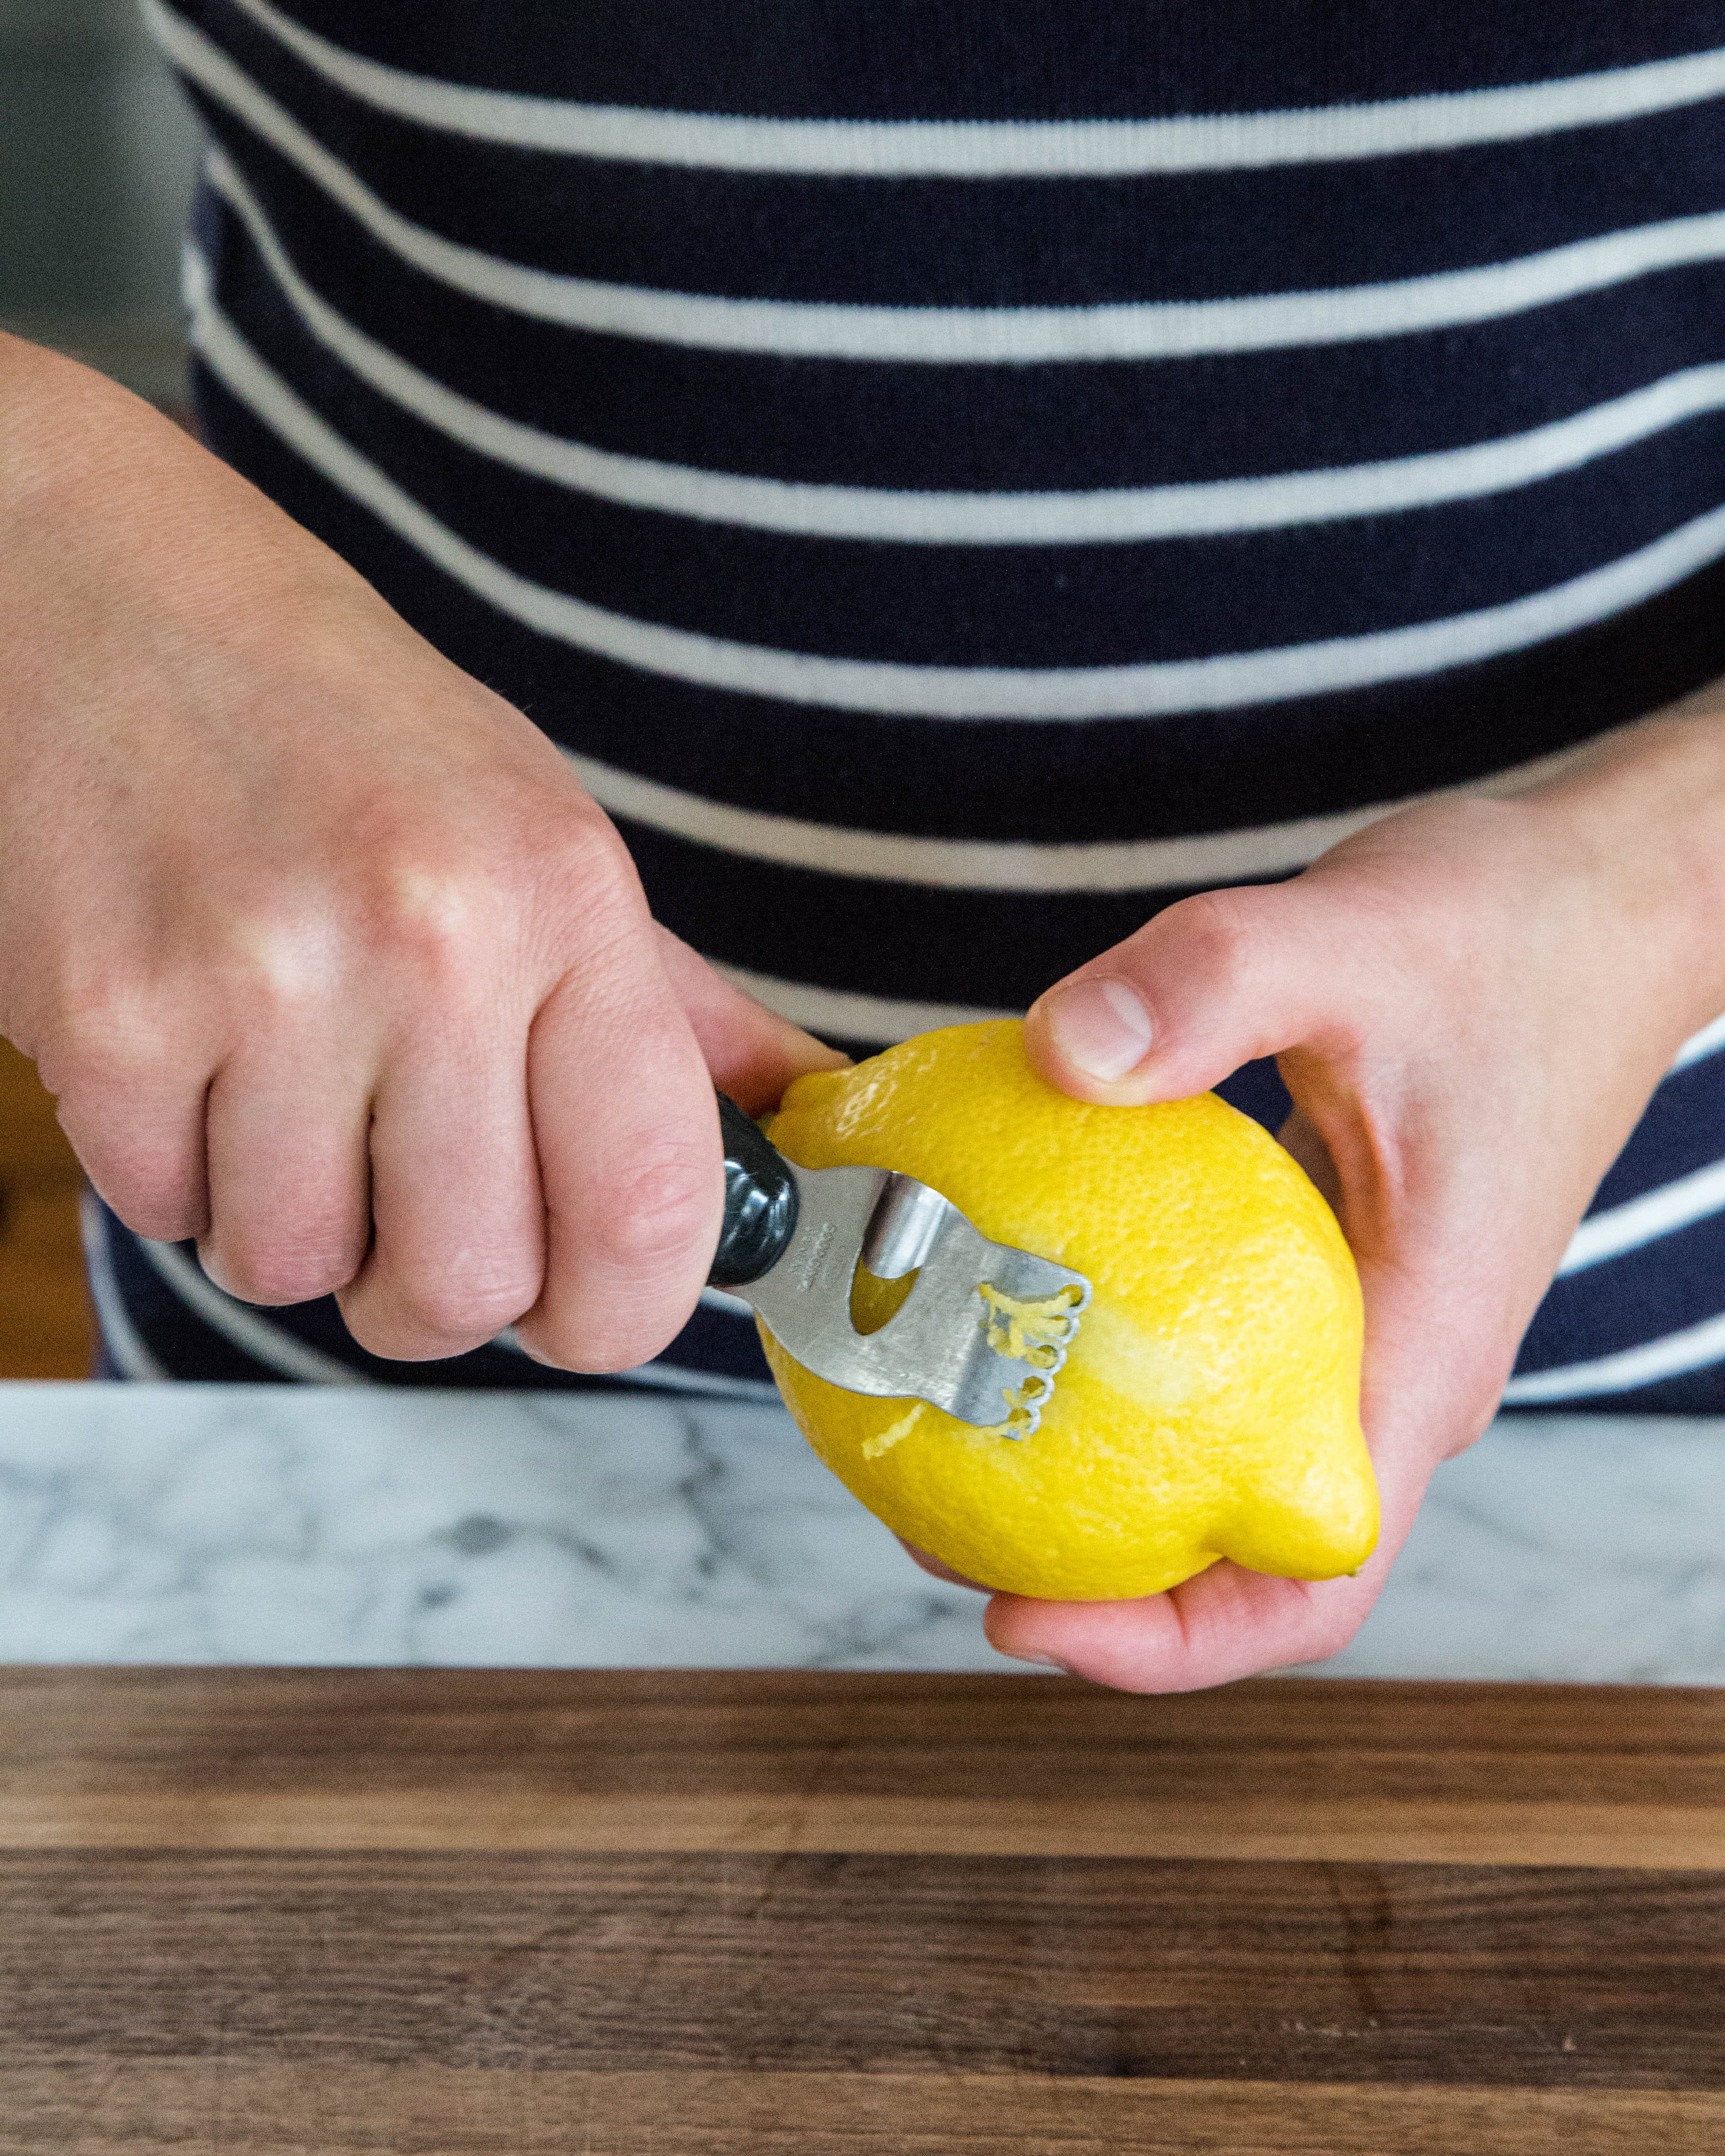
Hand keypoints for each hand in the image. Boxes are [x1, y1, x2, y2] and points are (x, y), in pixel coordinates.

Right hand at [0, 336, 839, 1367]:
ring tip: (291, 1095)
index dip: (626, 1314)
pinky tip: (194, 1057)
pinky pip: (170, 1214)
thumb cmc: (343, 729)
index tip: (592, 1313)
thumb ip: (674, 1011)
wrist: (97, 594)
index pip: (649, 1203)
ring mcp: (258, 981)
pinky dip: (183, 1175)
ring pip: (301, 1269)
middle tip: (416, 1210)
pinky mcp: (106, 1018)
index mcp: (564, 894)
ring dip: (300, 1226)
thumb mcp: (543, 834)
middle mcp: (429, 939)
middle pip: (466, 1286)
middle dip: (439, 1293)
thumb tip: (809, 1124)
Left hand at [961, 706, 1724, 1688]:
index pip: (1315, 1578)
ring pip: (1222, 1463)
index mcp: (1423, 1353)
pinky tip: (1013, 1306)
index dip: (1169, 1640)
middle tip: (923, 1516)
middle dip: (1091, 1578)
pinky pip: (1215, 1364)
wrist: (1603, 903)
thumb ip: (1209, 985)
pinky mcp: (1329, 1272)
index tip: (1016, 1616)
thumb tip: (1053, 1055)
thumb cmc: (1510, 932)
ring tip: (939, 1428)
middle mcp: (1395, 1372)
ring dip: (1094, 1479)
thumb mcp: (1353, 935)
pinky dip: (1118, 1369)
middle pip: (1245, 1552)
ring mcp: (1362, 1327)